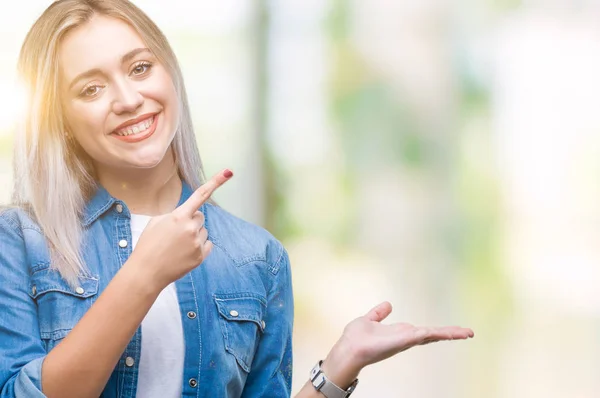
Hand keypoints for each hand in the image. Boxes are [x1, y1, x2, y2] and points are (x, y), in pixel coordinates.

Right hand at [128, 169, 232, 289]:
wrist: (146, 272)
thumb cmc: (148, 245)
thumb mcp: (156, 222)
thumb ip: (175, 214)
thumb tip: (187, 214)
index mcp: (179, 216)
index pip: (200, 195)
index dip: (215, 182)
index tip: (228, 172)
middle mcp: (191, 228)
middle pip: (200, 217)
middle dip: (191, 221)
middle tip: (175, 233)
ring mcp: (197, 243)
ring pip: (203, 231)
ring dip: (194, 235)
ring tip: (177, 245)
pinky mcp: (201, 256)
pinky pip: (207, 244)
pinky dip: (199, 246)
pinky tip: (184, 252)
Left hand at [322, 301, 473, 387]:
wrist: (349, 348)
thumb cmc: (356, 338)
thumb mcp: (369, 320)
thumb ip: (378, 313)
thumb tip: (388, 305)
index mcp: (400, 333)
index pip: (424, 331)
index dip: (439, 331)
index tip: (455, 330)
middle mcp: (406, 338)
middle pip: (433, 334)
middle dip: (451, 333)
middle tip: (469, 333)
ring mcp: (405, 340)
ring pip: (432, 335)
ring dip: (449, 334)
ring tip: (467, 333)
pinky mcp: (402, 341)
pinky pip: (422, 335)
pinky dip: (434, 333)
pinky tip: (448, 332)